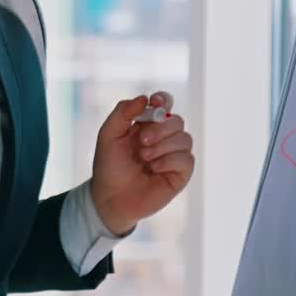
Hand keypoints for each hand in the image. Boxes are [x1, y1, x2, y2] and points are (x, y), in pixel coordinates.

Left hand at [89, 91, 195, 235]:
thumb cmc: (109, 166)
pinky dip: (170, 160)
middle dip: (160, 128)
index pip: (164, 104)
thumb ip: (122, 113)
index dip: (164, 99)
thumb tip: (143, 98)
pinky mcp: (180, 173)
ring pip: (185, 139)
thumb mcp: (108, 135)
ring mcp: (174, 155)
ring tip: (144, 157)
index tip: (155, 102)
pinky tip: (154, 168)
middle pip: (177, 120)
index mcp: (147, 125)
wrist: (110, 197)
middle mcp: (163, 138)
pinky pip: (187, 159)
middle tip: (142, 141)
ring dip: (163, 145)